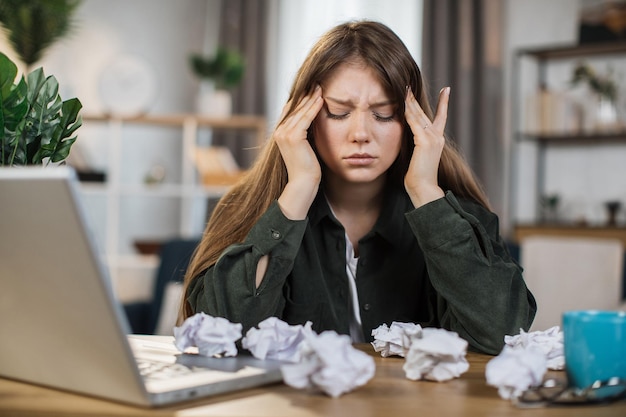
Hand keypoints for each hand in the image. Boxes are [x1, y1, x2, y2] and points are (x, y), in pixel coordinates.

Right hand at [274, 85, 323, 218]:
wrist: (303, 184)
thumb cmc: (307, 169)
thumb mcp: (305, 146)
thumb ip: (305, 133)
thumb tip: (314, 120)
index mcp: (280, 133)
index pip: (290, 110)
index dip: (300, 99)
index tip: (312, 89)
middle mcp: (279, 131)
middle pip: (294, 107)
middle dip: (306, 95)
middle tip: (317, 83)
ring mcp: (284, 134)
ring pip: (300, 111)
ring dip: (311, 98)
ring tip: (320, 87)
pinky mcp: (293, 137)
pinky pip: (306, 118)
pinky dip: (314, 107)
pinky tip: (321, 99)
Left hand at [403, 86, 449, 207]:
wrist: (424, 189)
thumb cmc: (418, 178)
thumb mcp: (418, 158)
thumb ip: (416, 147)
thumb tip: (409, 142)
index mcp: (437, 141)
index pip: (440, 117)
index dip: (443, 103)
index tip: (446, 89)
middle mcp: (437, 137)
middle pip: (425, 113)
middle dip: (416, 99)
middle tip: (409, 86)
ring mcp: (432, 139)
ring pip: (419, 115)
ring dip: (410, 102)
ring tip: (404, 89)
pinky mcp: (425, 142)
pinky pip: (414, 123)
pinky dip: (408, 113)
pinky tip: (403, 104)